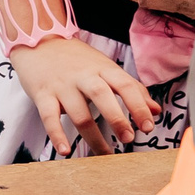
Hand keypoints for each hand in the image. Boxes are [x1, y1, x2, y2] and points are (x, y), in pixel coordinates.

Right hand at [9, 36, 159, 156]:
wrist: (38, 40)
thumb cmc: (76, 59)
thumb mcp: (106, 67)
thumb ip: (131, 88)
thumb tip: (156, 111)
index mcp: (103, 69)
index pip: (125, 85)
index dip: (139, 106)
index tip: (148, 127)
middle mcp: (83, 76)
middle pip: (102, 96)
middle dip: (117, 119)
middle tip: (128, 138)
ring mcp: (61, 85)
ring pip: (78, 112)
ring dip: (92, 136)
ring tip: (104, 153)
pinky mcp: (42, 94)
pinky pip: (48, 116)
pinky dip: (56, 135)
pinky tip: (64, 151)